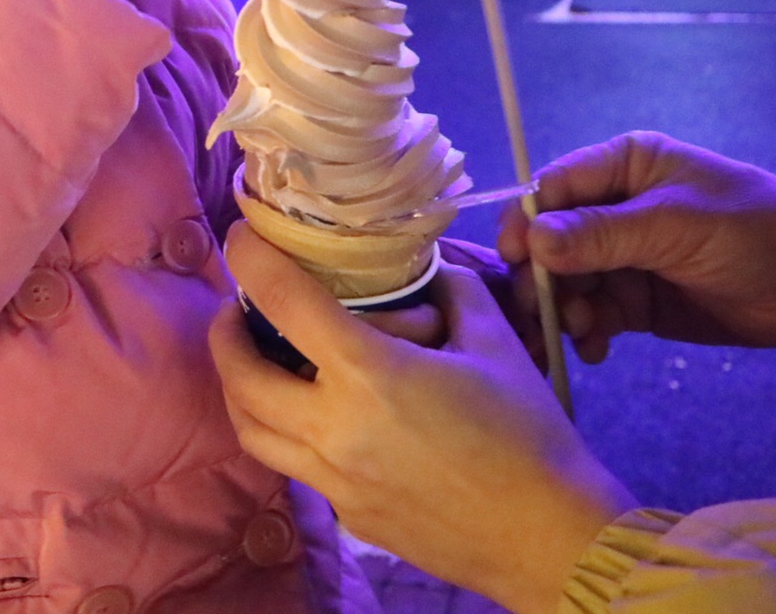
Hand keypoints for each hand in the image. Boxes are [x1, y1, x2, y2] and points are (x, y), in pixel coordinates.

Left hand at [211, 225, 633, 613]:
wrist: (551, 538)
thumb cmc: (529, 435)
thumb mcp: (495, 342)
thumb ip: (452, 292)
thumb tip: (426, 268)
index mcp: (369, 376)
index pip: (285, 302)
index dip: (252, 261)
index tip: (240, 238)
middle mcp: (335, 431)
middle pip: (241, 379)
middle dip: (224, 335)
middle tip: (238, 310)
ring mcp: (335, 482)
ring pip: (253, 433)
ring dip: (241, 390)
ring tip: (258, 362)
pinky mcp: (349, 517)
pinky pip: (297, 468)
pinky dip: (290, 434)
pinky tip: (320, 418)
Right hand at [499, 132, 775, 363]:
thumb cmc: (755, 229)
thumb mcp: (678, 224)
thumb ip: (605, 234)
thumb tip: (533, 241)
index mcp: (621, 167)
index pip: (551, 189)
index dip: (525, 223)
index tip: (514, 260)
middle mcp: (613, 208)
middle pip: (549, 242)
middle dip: (540, 279)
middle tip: (543, 316)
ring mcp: (624, 257)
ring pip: (566, 283)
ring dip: (561, 310)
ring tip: (580, 336)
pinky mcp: (638, 300)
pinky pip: (594, 315)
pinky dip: (585, 333)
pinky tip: (595, 349)